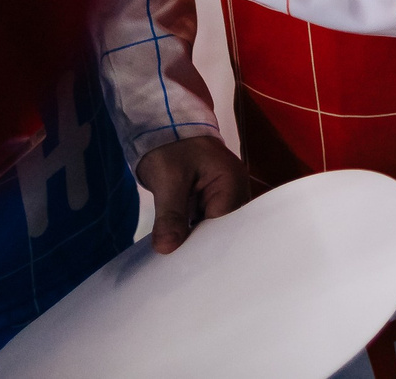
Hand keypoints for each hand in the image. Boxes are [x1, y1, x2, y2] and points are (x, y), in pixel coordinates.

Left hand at [134, 135, 250, 254]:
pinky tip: (177, 248)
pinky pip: (203, 223)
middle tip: (179, 269)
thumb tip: (166, 248)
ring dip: (194, 242)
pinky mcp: (208, 201)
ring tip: (177, 265)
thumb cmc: (169, 146)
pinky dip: (190, 234)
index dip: (206, 246)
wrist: (162, 126)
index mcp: (232, 185)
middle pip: (222, 231)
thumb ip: (169, 215)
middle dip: (200, 247)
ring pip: (212, 230)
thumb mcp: (167, 179)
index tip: (185, 265)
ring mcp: (222, 198)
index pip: (226, 227)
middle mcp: (234, 193)